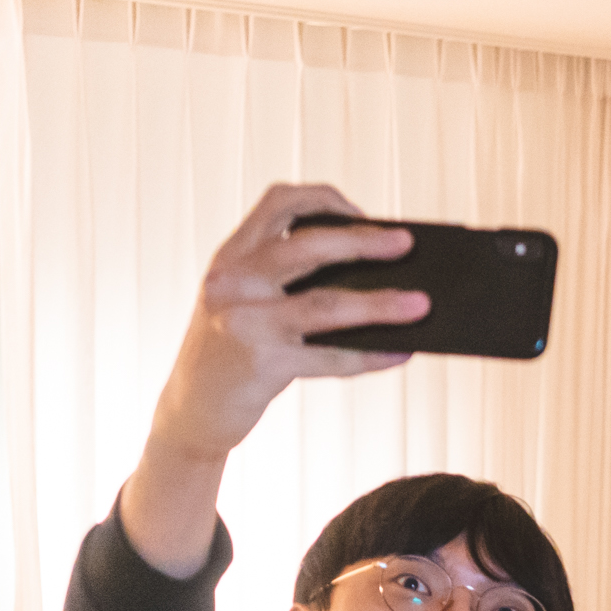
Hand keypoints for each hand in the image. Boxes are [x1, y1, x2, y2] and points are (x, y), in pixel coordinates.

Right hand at [151, 184, 423, 460]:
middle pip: (307, 246)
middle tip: (405, 244)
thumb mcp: (243, 303)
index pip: (277, 204)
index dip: (323, 199)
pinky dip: (370, 356)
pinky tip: (399, 353)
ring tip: (420, 304)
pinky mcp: (261, 363)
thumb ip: (285, 282)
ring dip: (380, 304)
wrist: (190, 410)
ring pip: (325, 304)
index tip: (360, 211)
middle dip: (363, 242)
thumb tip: (373, 276)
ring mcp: (244, 322)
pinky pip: (330, 357)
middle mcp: (232, 282)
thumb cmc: (231, 352)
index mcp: (231, 258)